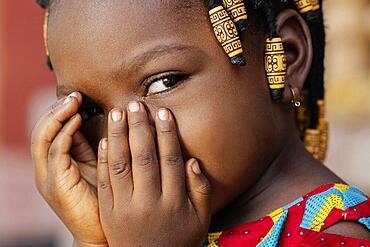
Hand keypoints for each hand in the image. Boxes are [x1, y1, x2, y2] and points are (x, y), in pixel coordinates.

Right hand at [31, 92, 106, 245]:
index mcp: (59, 162)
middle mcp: (49, 167)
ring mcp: (49, 176)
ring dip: (57, 116)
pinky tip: (76, 121)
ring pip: (42, 138)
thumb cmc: (104, 197)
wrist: (102, 231)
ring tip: (73, 101)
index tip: (80, 95)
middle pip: (43, 130)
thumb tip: (104, 120)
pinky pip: (55, 153)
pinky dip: (63, 133)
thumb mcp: (98, 165)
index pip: (52, 129)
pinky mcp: (55, 184)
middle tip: (75, 94)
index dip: (62, 110)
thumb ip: (93, 146)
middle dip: (57, 109)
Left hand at [97, 102, 210, 246]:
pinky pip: (104, 182)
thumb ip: (199, 190)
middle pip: (144, 158)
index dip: (166, 134)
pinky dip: (104, 159)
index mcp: (173, 202)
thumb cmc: (178, 240)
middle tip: (136, 104)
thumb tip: (192, 161)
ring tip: (117, 113)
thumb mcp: (200, 220)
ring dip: (118, 136)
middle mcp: (149, 202)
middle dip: (140, 128)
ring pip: (121, 165)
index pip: (169, 160)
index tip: (163, 112)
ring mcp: (125, 208)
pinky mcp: (108, 212)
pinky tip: (104, 139)